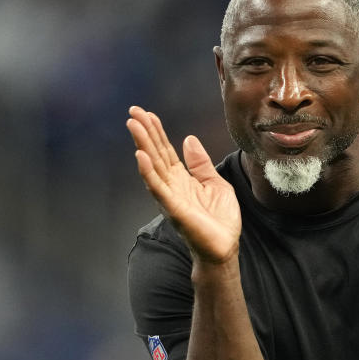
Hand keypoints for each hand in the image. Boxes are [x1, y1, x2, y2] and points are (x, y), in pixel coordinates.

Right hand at [126, 106, 240, 263]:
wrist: (224, 247)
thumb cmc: (220, 220)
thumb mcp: (215, 183)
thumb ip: (200, 163)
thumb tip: (188, 139)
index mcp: (182, 179)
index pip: (165, 150)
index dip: (157, 132)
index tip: (147, 113)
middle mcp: (171, 186)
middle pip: (155, 154)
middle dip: (145, 132)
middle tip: (133, 111)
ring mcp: (170, 197)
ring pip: (153, 167)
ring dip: (143, 145)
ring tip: (134, 125)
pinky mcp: (174, 209)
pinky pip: (158, 188)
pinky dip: (148, 173)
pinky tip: (141, 156)